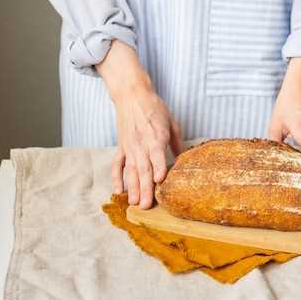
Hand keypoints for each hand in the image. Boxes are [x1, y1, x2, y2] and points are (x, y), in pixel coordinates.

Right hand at [97, 41, 182, 208]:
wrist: (132, 95)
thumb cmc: (154, 108)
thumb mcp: (172, 122)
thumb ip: (177, 142)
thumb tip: (184, 159)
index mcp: (156, 136)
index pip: (157, 155)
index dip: (158, 167)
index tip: (160, 181)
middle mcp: (141, 144)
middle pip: (143, 169)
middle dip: (145, 188)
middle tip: (147, 205)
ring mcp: (129, 147)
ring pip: (130, 171)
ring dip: (132, 188)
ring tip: (135, 203)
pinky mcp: (121, 147)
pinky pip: (117, 165)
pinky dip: (116, 178)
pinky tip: (118, 191)